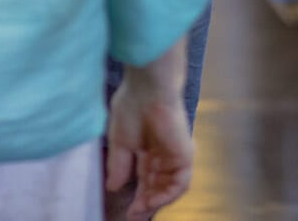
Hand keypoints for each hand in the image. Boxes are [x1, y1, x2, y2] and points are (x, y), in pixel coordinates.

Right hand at [105, 72, 192, 218]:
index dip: (137, 196)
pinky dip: (166, 195)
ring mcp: (174, 155)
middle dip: (145, 203)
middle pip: (156, 186)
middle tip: (133, 216)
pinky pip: (179, 183)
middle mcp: (163, 154)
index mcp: (148, 149)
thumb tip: (113, 187)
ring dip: (154, 201)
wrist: (147, 89)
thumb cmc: (131, 107)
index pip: (145, 179)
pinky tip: (151, 201)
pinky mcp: (184, 155)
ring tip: (139, 211)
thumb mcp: (119, 142)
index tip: (127, 212)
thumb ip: (118, 165)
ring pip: (168, 187)